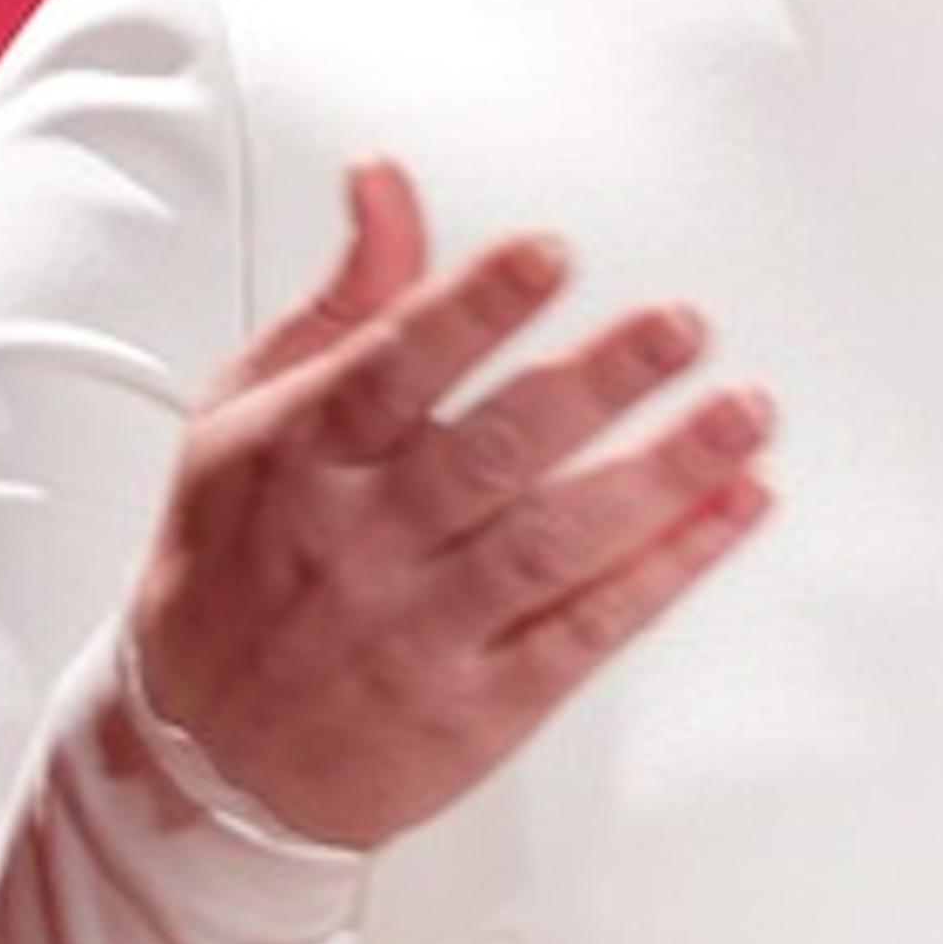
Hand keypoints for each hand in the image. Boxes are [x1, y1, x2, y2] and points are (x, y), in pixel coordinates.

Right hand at [125, 158, 773, 848]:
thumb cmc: (234, 562)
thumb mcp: (250, 414)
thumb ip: (346, 297)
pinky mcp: (476, 708)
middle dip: (598, 382)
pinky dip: (670, 568)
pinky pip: (587, 629)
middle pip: (494, 450)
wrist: (199, 760)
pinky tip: (732, 508)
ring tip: (743, 412)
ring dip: (664, 474)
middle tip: (681, 326)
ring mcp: (422, 629)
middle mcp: (365, 540)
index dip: (475, 306)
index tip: (549, 254)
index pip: (395, 365)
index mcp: (306, 454)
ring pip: (555, 543)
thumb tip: (387, 182)